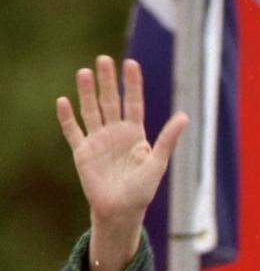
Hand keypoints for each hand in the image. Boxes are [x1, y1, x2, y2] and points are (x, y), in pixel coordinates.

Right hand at [56, 55, 187, 270]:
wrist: (121, 211)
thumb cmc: (142, 190)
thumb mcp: (157, 163)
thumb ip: (168, 139)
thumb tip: (184, 116)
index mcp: (136, 134)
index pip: (133, 102)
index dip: (131, 84)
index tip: (130, 63)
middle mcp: (116, 133)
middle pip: (110, 101)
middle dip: (107, 81)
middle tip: (104, 59)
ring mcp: (98, 141)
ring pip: (91, 111)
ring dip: (87, 93)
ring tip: (85, 72)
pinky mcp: (82, 152)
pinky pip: (73, 131)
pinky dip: (67, 118)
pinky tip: (63, 101)